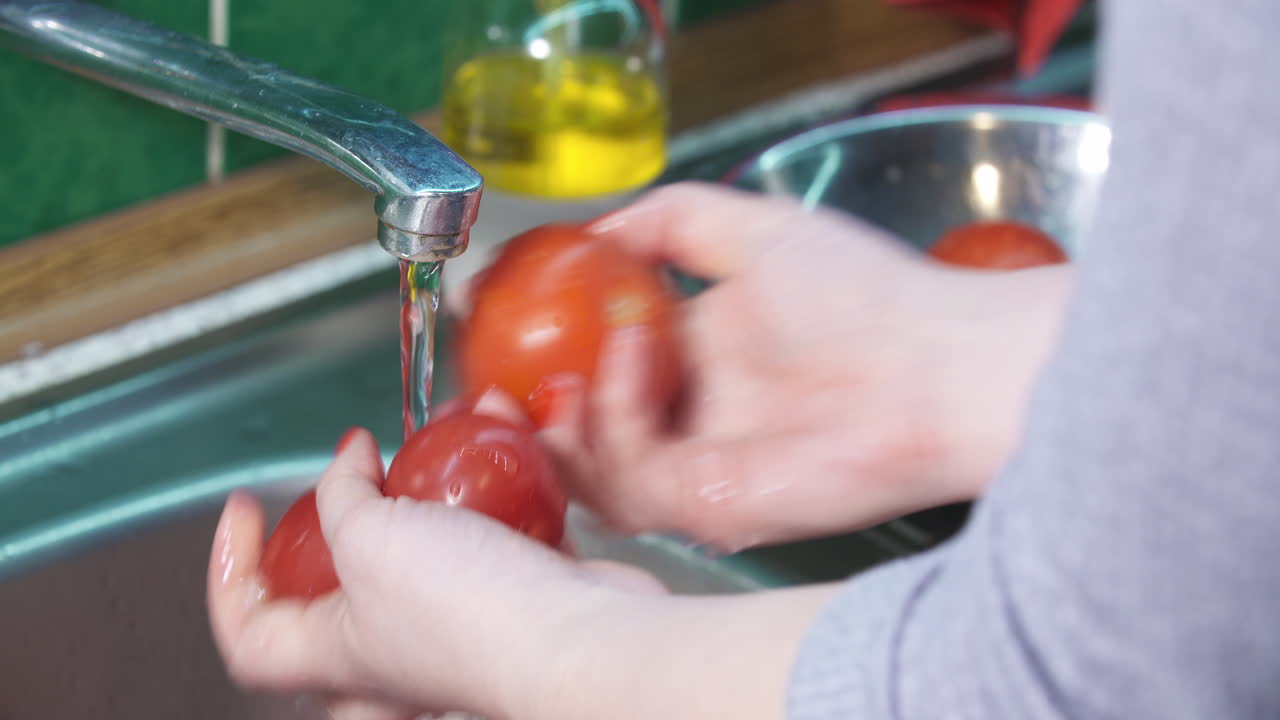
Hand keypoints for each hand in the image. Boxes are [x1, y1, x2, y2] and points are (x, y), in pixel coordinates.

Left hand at [206, 394, 664, 718]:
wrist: (581, 640)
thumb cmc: (466, 612)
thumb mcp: (369, 539)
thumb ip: (345, 495)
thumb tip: (347, 463)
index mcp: (336, 652)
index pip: (246, 634)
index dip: (229, 571)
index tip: (246, 507)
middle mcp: (394, 648)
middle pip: (341, 597)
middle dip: (345, 533)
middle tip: (351, 484)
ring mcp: (460, 623)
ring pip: (428, 556)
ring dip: (432, 492)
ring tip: (437, 443)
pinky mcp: (519, 596)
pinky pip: (498, 538)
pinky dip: (501, 494)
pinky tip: (504, 453)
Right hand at [539, 182, 1071, 550]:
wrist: (937, 365)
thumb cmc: (868, 296)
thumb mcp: (753, 227)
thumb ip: (671, 220)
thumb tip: (598, 230)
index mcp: (698, 358)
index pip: (599, 362)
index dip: (544, 345)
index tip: (493, 314)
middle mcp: (691, 417)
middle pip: (581, 430)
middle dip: (532, 401)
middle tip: (500, 364)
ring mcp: (696, 466)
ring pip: (590, 470)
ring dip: (565, 417)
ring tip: (572, 363)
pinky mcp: (708, 504)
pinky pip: (628, 480)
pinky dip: (615, 420)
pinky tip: (635, 362)